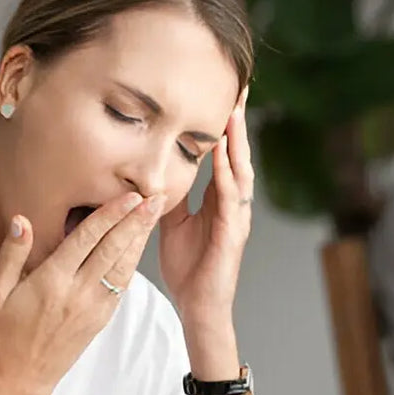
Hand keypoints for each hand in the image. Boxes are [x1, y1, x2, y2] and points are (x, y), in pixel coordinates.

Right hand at [0, 191, 163, 394]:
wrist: (17, 382)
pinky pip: (120, 287)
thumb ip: (12, 254)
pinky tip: (138, 249)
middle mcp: (78, 293)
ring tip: (154, 216)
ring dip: (140, 240)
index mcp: (52, 281)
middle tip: (156, 197)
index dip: (111, 214)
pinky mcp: (99, 321)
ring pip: (123, 267)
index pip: (88, 239)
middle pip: (114, 249)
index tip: (130, 196)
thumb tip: (23, 220)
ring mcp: (92, 309)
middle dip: (136, 221)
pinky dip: (132, 264)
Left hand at [159, 87, 252, 326]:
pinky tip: (224, 156)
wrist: (198, 307)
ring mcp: (236, 217)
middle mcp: (233, 203)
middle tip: (240, 87)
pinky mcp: (233, 233)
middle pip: (238, 153)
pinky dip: (228, 175)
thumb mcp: (172, 222)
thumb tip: (153, 170)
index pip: (224, 153)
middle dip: (238, 121)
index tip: (224, 93)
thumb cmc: (189, 268)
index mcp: (219, 199)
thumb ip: (169, 195)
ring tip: (235, 111)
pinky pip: (230, 199)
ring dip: (237, 141)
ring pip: (240, 170)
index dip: (225, 124)